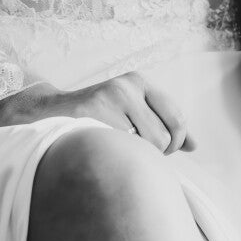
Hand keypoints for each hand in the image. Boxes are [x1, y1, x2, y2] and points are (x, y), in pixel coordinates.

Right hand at [0, 73, 194, 153]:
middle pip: (166, 135)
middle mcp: (126, 86)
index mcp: (138, 82)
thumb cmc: (95, 120)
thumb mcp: (131, 114)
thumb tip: (196, 145)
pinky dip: (117, 157)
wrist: (45, 116)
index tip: (164, 150)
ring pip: (147, 145)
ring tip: (118, 151)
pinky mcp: (93, 114)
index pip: (177, 117)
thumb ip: (163, 126)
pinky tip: (104, 151)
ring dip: (137, 157)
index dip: (177, 141)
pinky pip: (124, 149)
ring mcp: (109, 99)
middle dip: (158, 153)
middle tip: (138, 154)